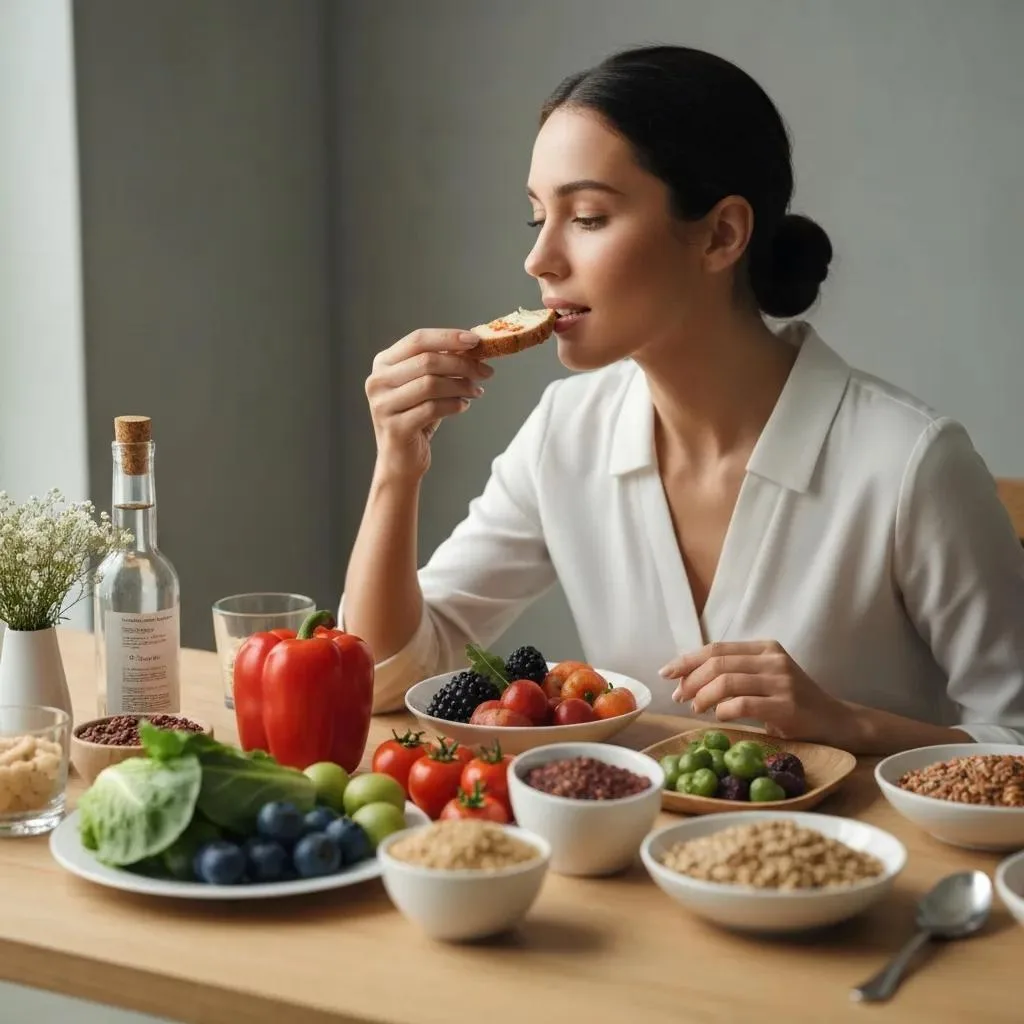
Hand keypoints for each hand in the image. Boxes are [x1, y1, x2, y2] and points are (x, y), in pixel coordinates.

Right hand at [365, 328, 492, 480]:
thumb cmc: (416, 418)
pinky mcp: (395, 427)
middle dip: (462, 364)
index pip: (417, 340)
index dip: (448, 337)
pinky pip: (432, 409)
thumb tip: (474, 345)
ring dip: (461, 386)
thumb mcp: (427, 386)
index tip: (476, 340)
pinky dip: (454, 405)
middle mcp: (377, 381)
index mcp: (383, 363)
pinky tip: (463, 406)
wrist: (400, 460)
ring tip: (476, 391)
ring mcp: (383, 405)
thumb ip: (443, 364)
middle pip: (427, 361)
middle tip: (486, 372)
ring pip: (431, 384)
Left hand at [658, 640, 850, 744]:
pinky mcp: (787, 705)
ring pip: (727, 682)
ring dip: (704, 697)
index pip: (717, 648)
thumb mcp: (763, 679)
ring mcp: (782, 681)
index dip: (687, 660)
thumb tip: (685, 679)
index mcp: (765, 648)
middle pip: (718, 663)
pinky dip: (723, 711)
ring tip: (696, 708)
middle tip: (680, 697)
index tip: (667, 673)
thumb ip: (733, 674)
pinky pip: (743, 704)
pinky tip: (719, 717)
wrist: (835, 721)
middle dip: (691, 680)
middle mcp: (773, 660)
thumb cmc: (793, 703)